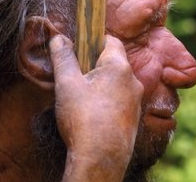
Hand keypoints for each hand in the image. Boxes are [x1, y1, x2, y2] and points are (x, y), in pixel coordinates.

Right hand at [49, 34, 142, 180]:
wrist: (101, 158)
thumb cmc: (84, 119)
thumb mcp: (67, 84)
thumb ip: (63, 58)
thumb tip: (58, 38)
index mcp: (119, 67)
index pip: (111, 40)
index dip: (94, 41)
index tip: (79, 49)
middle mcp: (133, 81)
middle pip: (113, 63)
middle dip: (94, 65)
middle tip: (75, 77)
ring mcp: (136, 101)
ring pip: (117, 83)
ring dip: (101, 85)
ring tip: (80, 99)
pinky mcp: (134, 118)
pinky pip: (120, 101)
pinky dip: (107, 102)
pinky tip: (91, 114)